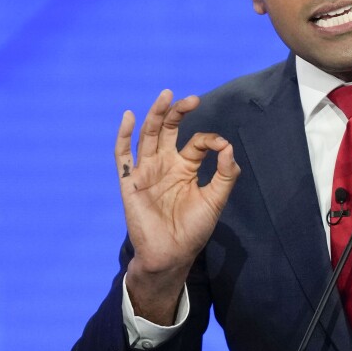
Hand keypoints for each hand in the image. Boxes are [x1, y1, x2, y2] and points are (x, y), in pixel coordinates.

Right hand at [115, 90, 239, 321]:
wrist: (172, 255)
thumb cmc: (193, 229)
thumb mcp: (216, 199)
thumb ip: (226, 174)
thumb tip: (228, 146)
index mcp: (185, 167)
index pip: (196, 142)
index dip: (210, 140)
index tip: (222, 145)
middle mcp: (165, 165)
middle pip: (168, 130)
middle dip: (177, 113)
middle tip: (191, 98)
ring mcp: (146, 171)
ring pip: (148, 136)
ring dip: (155, 115)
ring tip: (166, 95)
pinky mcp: (130, 182)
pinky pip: (123, 156)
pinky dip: (123, 135)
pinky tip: (129, 116)